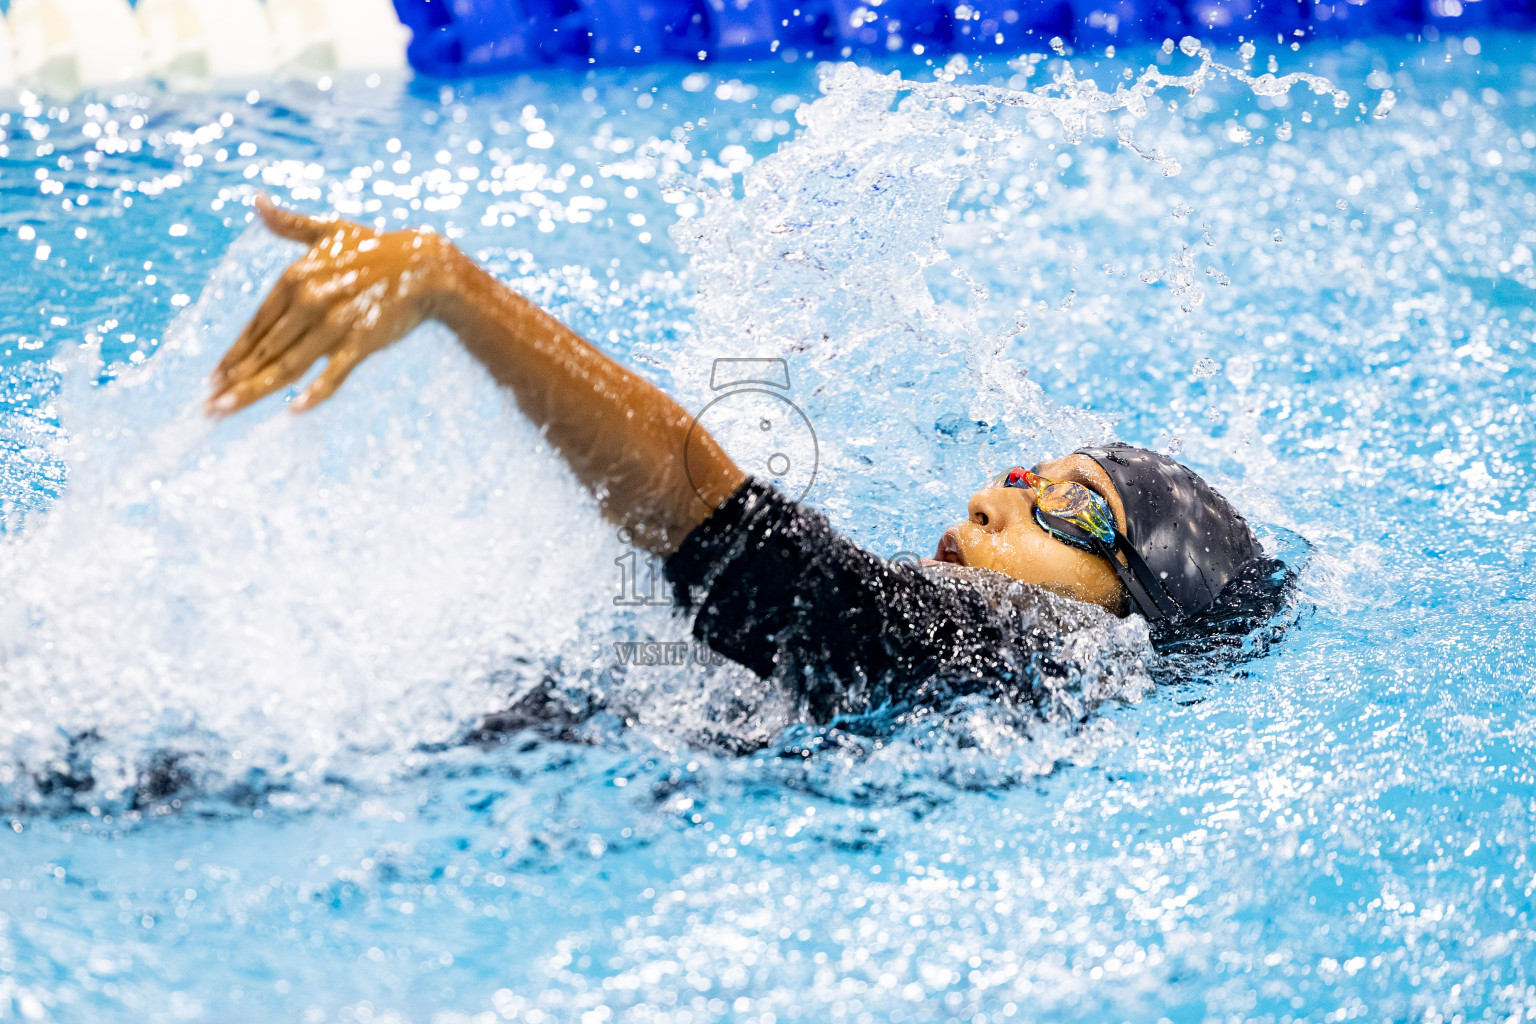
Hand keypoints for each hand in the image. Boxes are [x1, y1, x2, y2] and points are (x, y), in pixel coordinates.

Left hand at [206, 195, 455, 416]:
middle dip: (234, 380)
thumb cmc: (375, 248)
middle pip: (264, 350)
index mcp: (296, 278)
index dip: (232, 355)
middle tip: (209, 407)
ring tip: (227, 410)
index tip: (213, 380)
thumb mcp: (329, 230)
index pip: (256, 325)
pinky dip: (316, 391)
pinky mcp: (363, 340)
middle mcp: (309, 300)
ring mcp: (336, 322)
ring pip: (288, 364)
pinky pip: (335, 372)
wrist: (425, 265)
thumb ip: (289, 223)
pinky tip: (294, 409)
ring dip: (254, 390)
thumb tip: (256, 200)